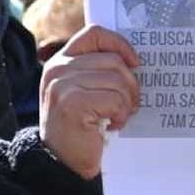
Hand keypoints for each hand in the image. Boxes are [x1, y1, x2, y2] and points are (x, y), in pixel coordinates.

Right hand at [39, 25, 141, 178]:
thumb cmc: (82, 126)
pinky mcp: (72, 103)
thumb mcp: (85, 91)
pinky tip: (111, 125)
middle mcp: (58, 69)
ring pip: (118, 80)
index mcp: (62, 61)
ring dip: (126, 102)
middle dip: (131, 84)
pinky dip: (120, 114)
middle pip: (114, 60)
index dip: (120, 44)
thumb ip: (99, 71)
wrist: (62, 161)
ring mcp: (62, 85)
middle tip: (128, 105)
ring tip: (117, 117)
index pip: (95, 33)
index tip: (135, 63)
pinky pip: (115, 100)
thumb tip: (136, 61)